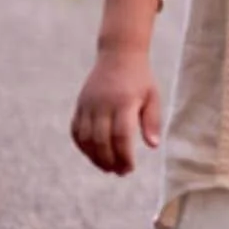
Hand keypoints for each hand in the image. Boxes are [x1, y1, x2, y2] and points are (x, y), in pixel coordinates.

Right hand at [72, 51, 161, 175]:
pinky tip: (92, 155)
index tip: (129, 168)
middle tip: (119, 173)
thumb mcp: (153, 96)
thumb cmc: (140, 78)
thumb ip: (152, 121)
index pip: (121, 136)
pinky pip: (76, 131)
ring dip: (94, 157)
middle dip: (109, 161)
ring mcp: (88, 105)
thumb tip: (153, 146)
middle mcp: (103, 104)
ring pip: (85, 138)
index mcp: (124, 102)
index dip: (124, 156)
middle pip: (100, 140)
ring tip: (107, 168)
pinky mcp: (79, 105)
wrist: (118, 55)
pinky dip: (82, 146)